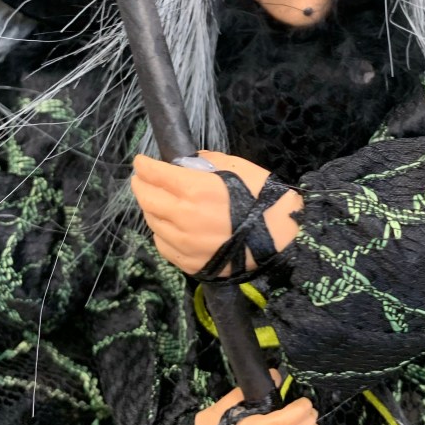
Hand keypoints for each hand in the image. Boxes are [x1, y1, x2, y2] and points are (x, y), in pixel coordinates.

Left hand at [131, 151, 302, 275]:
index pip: (156, 174)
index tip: (141, 161)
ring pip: (152, 223)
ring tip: (156, 201)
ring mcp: (184, 244)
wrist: (283, 238)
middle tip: (141, 179)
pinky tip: (167, 225)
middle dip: (141, 185)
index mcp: (194, 190)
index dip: (144, 165)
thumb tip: (185, 165)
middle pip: (147, 199)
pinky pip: (163, 245)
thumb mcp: (236, 167)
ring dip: (150, 208)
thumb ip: (205, 162)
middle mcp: (182, 217)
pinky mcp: (190, 263)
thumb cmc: (262, 196)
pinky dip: (161, 232)